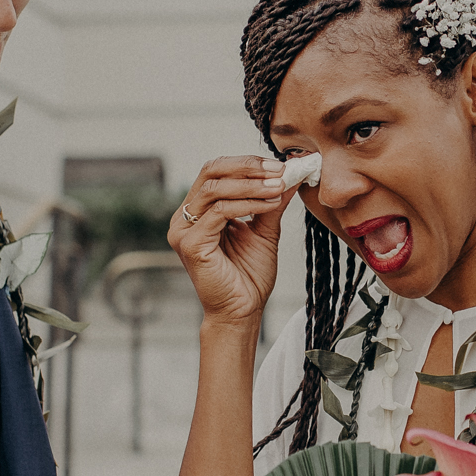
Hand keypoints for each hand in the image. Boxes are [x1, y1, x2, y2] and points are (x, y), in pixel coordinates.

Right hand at [167, 155, 293, 327]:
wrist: (243, 311)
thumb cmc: (249, 275)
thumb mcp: (265, 230)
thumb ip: (272, 201)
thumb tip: (291, 173)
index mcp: (199, 210)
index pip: (217, 170)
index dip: (247, 164)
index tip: (281, 166)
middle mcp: (186, 217)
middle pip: (211, 172)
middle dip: (248, 168)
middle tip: (279, 171)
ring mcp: (184, 230)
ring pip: (215, 190)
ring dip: (251, 185)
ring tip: (278, 188)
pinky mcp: (190, 244)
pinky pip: (219, 212)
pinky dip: (247, 204)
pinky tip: (269, 205)